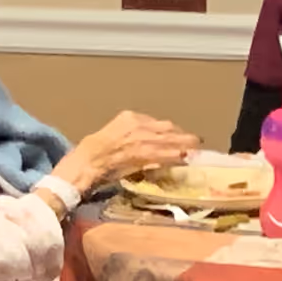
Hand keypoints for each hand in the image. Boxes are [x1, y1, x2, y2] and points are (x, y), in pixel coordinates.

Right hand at [59, 111, 198, 191]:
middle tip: (195, 141)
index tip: (178, 136)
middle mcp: (136, 124)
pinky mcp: (142, 153)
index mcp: (128, 117)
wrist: (85, 163)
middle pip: (166, 128)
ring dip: (184, 144)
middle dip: (181, 135)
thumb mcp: (114, 138)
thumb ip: (132, 139)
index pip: (156, 123)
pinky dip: (175, 155)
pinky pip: (163, 153)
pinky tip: (185, 157)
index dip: (170, 131)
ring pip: (168, 139)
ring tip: (196, 148)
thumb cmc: (93, 155)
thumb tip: (149, 149)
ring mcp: (140, 138)